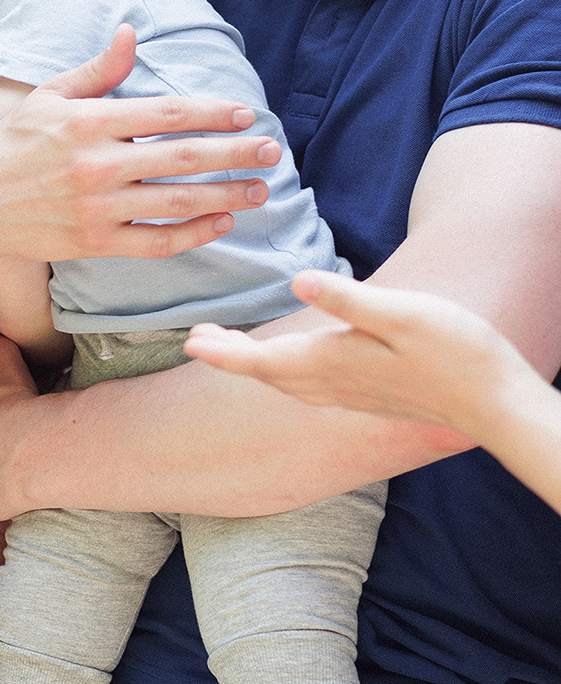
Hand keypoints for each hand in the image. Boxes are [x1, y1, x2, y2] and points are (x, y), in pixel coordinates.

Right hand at [0, 24, 281, 261]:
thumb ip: (97, 70)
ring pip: (177, 202)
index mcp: (88, 121)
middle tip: (272, 150)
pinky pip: (156, 242)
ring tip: (261, 190)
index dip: (211, 113)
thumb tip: (131, 33)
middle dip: (234, 153)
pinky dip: (193, 234)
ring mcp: (96, 207)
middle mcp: (95, 164)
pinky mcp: (93, 242)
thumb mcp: (49, 96)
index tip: (246, 113)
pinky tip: (221, 223)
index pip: (165, 113)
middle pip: (181, 157)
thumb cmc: (13, 143)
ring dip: (226, 195)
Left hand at [182, 269, 516, 436]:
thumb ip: (348, 301)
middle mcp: (334, 384)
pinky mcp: (368, 395)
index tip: (190, 340)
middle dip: (229, 357)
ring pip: (287, 383)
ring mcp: (352, 394)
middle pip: (267, 373)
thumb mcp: (402, 314)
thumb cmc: (454, 351)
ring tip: (231, 349)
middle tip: (197, 339)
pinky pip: (310, 388)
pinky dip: (285, 375)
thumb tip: (297, 282)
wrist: (493, 401)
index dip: (223, 351)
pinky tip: (291, 368)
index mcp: (333, 363)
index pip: (262, 361)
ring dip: (255, 366)